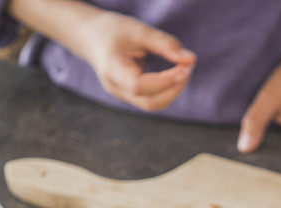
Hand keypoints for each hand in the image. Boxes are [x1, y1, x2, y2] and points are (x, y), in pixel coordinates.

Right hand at [78, 11, 195, 111]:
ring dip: (173, 90)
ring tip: (184, 69)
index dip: (165, 80)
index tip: (184, 66)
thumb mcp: (137, 30)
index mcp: (112, 70)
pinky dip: (167, 89)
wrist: (90, 37)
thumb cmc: (112, 30)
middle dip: (174, 88)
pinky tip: (176, 73)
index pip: (140, 86)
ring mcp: (122, 94)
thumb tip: (190, 59)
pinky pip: (152, 99)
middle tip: (188, 66)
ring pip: (153, 104)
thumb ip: (164, 44)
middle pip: (150, 102)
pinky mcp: (129, 94)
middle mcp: (116, 88)